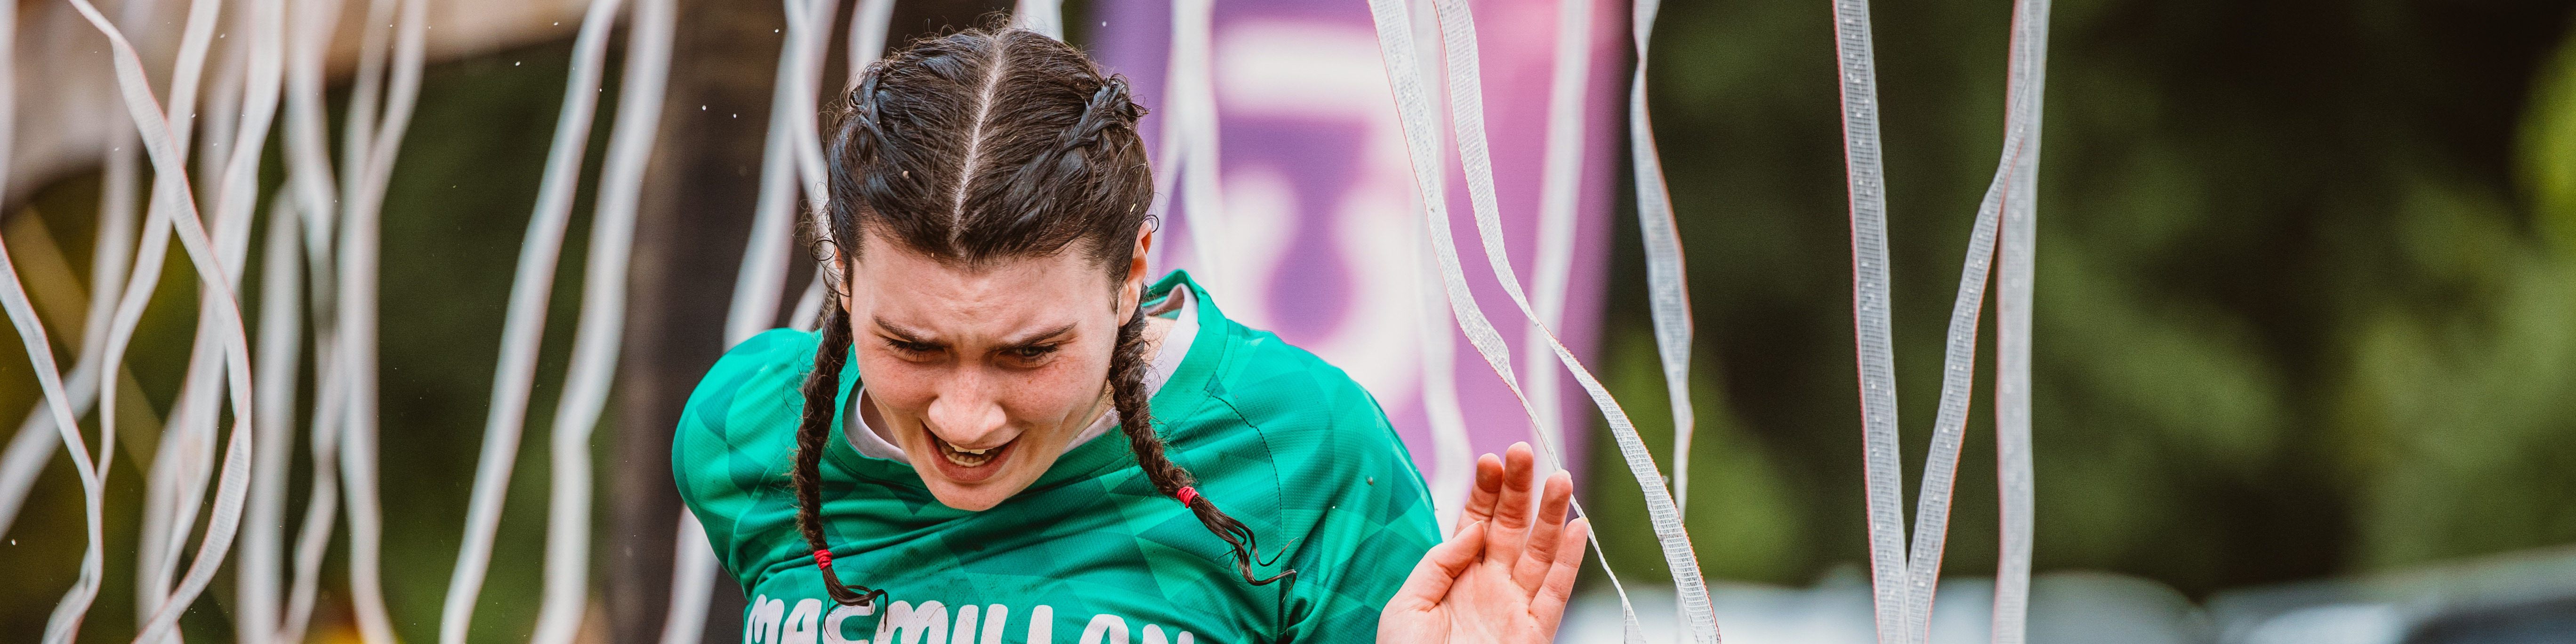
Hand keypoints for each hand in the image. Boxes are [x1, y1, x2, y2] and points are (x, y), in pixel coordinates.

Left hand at [1378, 443, 1588, 643]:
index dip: (1486, 491)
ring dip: (1550, 514)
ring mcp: (1514, 607)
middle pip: (1510, 528)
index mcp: (1455, 576)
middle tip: (1525, 451)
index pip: (1475, 522)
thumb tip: (1471, 528)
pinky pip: (1556, 592)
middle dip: (1519, 490)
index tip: (1493, 459)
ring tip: (1559, 477)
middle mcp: (1489, 586)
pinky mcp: (1535, 632)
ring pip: (1539, 552)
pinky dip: (1570, 560)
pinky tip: (1578, 526)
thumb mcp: (1406, 606)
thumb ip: (1438, 562)